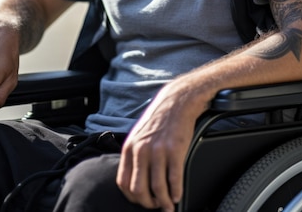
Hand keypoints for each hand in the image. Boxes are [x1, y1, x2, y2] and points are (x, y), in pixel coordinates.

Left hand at [117, 78, 206, 210]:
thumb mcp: (139, 135)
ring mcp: (158, 150)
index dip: (132, 197)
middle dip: (148, 203)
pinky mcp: (175, 150)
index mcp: (130, 147)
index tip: (141, 201)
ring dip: (164, 202)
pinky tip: (177, 195)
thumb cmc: (159, 119)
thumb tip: (135, 180)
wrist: (177, 101)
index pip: (123, 182)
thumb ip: (134, 155)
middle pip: (139, 189)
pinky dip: (176, 192)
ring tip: (168, 205)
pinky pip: (174, 179)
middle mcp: (141, 150)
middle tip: (156, 206)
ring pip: (158, 188)